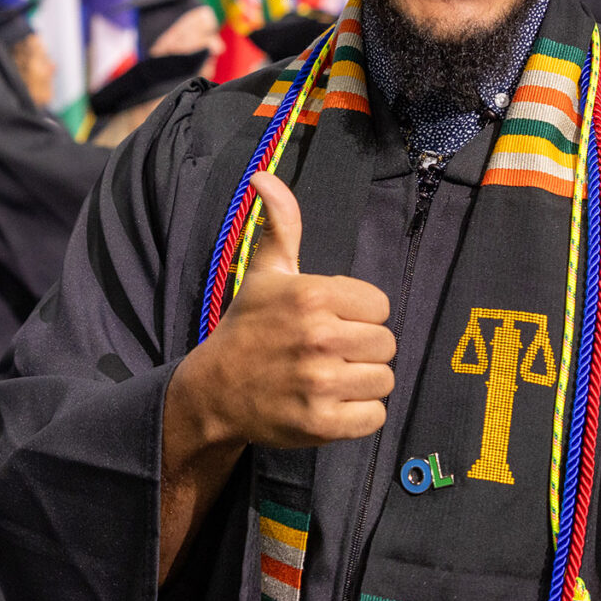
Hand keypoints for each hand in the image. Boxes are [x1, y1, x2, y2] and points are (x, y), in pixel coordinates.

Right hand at [170, 171, 394, 450]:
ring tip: (330, 378)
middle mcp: (319, 338)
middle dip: (362, 348)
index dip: (359, 314)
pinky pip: (374, 417)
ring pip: (383, 380)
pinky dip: (359, 415)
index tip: (332, 320)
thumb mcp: (266, 272)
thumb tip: (264, 176)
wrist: (214, 391)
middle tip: (330, 352)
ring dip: (362, 382)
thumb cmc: (249, 327)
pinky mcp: (321, 424)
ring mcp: (320, 384)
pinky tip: (331, 403)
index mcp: (313, 296)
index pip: (380, 305)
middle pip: (386, 343)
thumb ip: (281, 224)